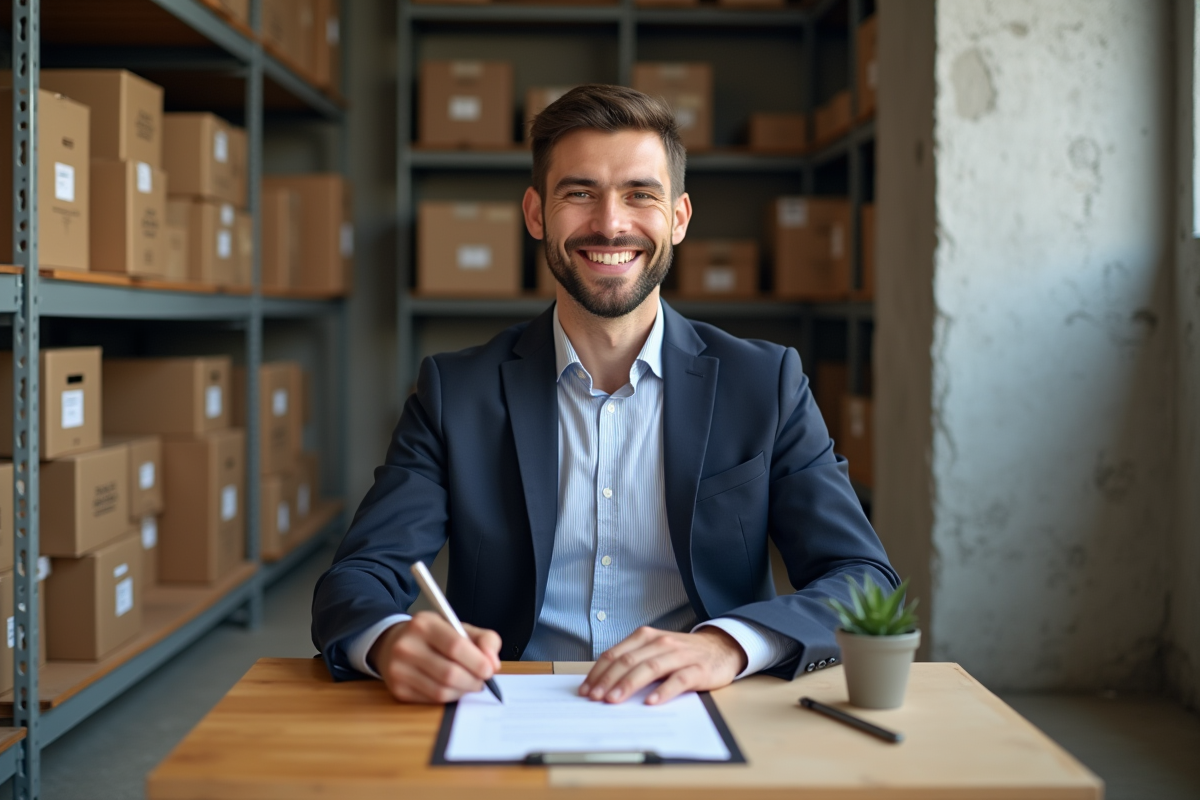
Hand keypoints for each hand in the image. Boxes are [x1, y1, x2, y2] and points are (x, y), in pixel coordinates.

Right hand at [368, 611, 501, 703]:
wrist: (393, 644)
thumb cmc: (433, 637)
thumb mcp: (458, 627)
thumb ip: (483, 640)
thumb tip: (493, 664)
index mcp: (424, 624)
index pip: (455, 646)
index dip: (477, 661)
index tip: (490, 670)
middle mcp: (407, 646)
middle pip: (449, 673)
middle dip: (473, 681)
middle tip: (482, 681)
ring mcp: (399, 669)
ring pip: (441, 691)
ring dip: (462, 692)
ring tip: (469, 684)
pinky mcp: (398, 689)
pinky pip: (432, 701)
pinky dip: (449, 698)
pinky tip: (453, 689)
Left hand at [579, 626, 747, 705]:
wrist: (720, 648)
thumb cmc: (681, 653)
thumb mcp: (654, 650)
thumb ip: (632, 661)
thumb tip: (603, 684)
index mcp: (645, 636)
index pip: (615, 654)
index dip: (598, 672)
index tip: (586, 689)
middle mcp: (660, 642)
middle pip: (629, 661)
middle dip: (608, 680)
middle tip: (595, 697)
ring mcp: (679, 655)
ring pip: (649, 668)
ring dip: (629, 684)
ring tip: (615, 700)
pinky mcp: (697, 669)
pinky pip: (678, 680)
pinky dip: (663, 691)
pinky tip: (651, 701)